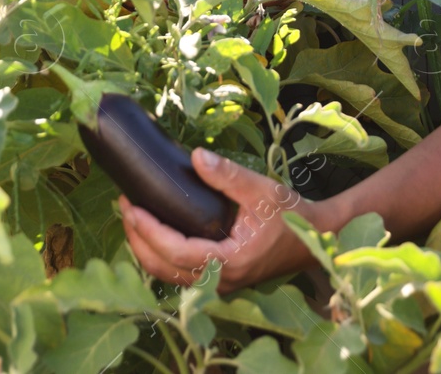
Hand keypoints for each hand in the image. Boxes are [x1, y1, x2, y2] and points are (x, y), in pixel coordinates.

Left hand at [120, 148, 319, 292]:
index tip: (130, 206)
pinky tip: (152, 233)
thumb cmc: (291, 214)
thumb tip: (195, 156)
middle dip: (137, 239)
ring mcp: (219, 285)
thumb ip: (228, 175)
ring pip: (167, 276)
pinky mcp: (219, 281)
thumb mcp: (262, 190)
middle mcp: (220, 280)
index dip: (148, 231)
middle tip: (124, 207)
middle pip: (162, 268)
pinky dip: (159, 257)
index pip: (175, 251)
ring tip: (132, 218)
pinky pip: (179, 275)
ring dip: (145, 250)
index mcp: (229, 261)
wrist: (316, 238)